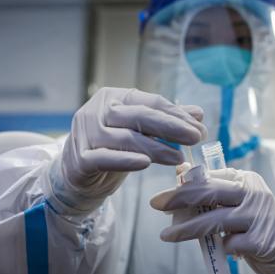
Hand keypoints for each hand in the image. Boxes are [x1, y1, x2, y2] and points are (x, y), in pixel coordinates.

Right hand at [49, 87, 206, 213]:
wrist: (74, 175)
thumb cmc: (110, 149)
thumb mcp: (138, 133)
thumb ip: (165, 123)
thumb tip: (198, 113)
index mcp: (113, 98)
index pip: (151, 102)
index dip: (177, 114)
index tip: (200, 126)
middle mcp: (97, 111)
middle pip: (140, 116)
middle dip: (172, 127)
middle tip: (196, 137)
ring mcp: (86, 134)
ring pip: (126, 138)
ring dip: (156, 148)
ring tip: (179, 157)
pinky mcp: (80, 158)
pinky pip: (105, 158)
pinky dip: (126, 160)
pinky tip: (146, 164)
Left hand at [150, 168, 274, 273]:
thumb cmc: (253, 220)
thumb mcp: (236, 200)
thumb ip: (212, 188)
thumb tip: (179, 171)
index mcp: (244, 179)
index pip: (208, 178)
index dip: (182, 186)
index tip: (162, 197)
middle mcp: (253, 194)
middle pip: (208, 192)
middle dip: (178, 198)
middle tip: (155, 204)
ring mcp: (257, 217)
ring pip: (213, 221)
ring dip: (186, 229)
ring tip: (166, 235)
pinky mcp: (260, 241)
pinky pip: (228, 245)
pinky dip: (219, 248)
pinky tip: (222, 250)